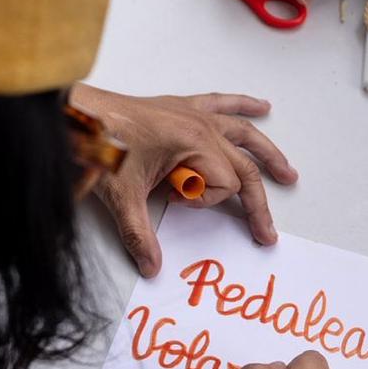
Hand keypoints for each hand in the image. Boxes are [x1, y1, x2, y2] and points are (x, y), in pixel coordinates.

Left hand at [73, 84, 296, 276]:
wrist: (80, 114)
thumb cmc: (100, 143)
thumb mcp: (122, 196)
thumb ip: (139, 235)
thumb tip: (152, 265)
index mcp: (193, 143)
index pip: (222, 183)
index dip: (204, 201)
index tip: (176, 201)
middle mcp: (200, 126)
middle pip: (243, 166)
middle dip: (258, 200)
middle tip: (265, 230)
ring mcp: (192, 114)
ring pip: (243, 134)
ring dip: (267, 153)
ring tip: (287, 172)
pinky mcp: (181, 108)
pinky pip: (221, 103)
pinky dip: (243, 105)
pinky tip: (261, 106)